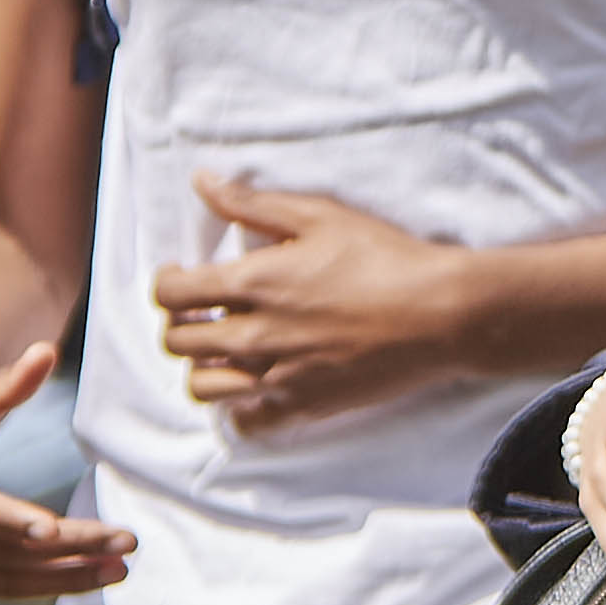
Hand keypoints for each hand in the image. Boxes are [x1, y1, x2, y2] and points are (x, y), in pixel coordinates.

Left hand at [150, 177, 480, 433]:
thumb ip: (252, 203)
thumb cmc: (384, 257)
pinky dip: (239, 408)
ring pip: (203, 386)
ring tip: (223, 350)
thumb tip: (202, 182)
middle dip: (180, 323)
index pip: (172, 294)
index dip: (165, 285)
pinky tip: (254, 387)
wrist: (440, 314)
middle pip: (178, 342)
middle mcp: (256, 335)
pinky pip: (247, 422)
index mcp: (254, 283)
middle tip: (202, 312)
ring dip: (203, 366)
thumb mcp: (319, 215)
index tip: (181, 277)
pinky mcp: (305, 406)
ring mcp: (278, 376)